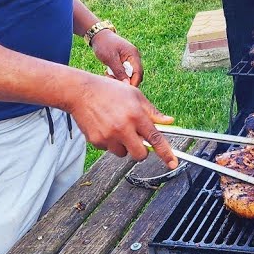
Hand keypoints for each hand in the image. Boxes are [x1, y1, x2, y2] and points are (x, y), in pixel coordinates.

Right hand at [63, 71, 177, 168]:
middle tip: (136, 139)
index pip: (155, 138)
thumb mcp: (135, 95)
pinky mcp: (96, 141)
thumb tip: (168, 122)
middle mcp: (123, 127)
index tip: (173, 163)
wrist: (80, 92)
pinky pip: (108, 149)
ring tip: (116, 127)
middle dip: (141, 151)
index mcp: (136, 115)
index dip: (166, 153)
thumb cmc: (109, 91)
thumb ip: (152, 111)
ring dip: (123, 145)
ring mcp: (108, 136)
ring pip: (123, 153)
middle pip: (140, 154)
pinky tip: (104, 126)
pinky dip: (109, 142)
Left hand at [91, 29, 143, 86]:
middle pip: (135, 75)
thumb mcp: (110, 59)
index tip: (124, 90)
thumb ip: (119, 71)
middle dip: (125, 82)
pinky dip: (117, 75)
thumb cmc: (104, 44)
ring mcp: (129, 59)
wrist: (98, 35)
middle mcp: (134, 57)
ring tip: (107, 76)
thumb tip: (127, 84)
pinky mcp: (124, 62)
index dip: (133, 83)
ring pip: (129, 75)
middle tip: (112, 81)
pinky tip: (108, 73)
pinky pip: (124, 72)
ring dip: (119, 79)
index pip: (139, 73)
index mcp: (134, 55)